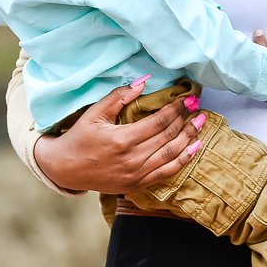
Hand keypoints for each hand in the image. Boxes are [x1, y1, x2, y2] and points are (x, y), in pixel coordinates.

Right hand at [30, 78, 202, 194]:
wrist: (66, 169)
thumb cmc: (80, 137)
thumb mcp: (95, 113)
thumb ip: (120, 96)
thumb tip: (144, 81)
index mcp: (122, 140)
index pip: (159, 122)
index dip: (176, 109)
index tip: (187, 98)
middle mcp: (132, 159)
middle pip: (169, 137)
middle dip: (186, 120)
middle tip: (197, 106)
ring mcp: (136, 175)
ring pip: (171, 154)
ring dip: (190, 137)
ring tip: (201, 122)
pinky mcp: (137, 185)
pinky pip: (166, 173)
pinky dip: (183, 160)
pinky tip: (195, 148)